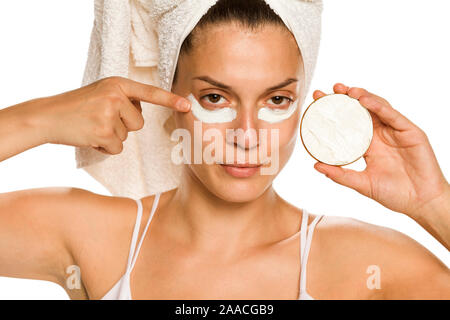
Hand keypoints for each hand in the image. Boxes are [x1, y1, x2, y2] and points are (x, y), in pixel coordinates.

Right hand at [32, 76, 190, 154]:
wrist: (48, 116)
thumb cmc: (77, 106)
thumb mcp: (101, 92)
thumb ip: (123, 99)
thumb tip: (140, 114)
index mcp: (117, 83)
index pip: (149, 93)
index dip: (170, 100)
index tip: (187, 105)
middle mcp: (116, 95)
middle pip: (139, 123)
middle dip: (123, 126)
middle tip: (100, 119)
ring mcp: (109, 113)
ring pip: (127, 136)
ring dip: (112, 136)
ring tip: (92, 126)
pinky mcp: (103, 131)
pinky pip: (117, 148)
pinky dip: (105, 148)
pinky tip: (90, 137)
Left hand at [312, 83, 448, 219]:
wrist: (420, 202)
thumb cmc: (393, 194)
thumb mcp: (361, 183)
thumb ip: (340, 175)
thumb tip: (316, 165)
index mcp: (368, 144)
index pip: (348, 123)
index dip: (334, 111)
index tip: (318, 101)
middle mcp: (380, 134)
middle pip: (361, 110)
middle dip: (346, 97)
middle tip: (330, 89)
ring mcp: (395, 131)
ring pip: (377, 107)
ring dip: (362, 96)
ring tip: (347, 91)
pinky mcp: (410, 131)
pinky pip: (392, 115)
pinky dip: (379, 106)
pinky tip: (366, 101)